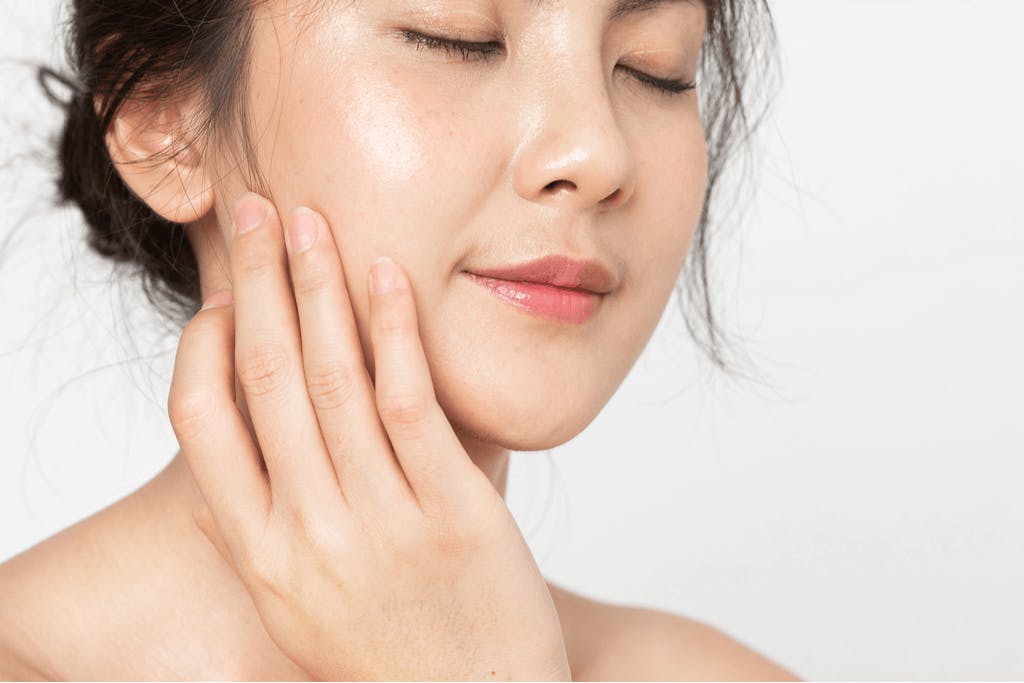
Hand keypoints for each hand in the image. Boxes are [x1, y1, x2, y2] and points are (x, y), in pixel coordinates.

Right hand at [167, 193, 571, 680]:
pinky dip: (393, 330)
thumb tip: (228, 488)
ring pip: (332, 378)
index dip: (206, 344)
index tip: (223, 293)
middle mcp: (307, 533)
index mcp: (261, 554)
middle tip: (254, 209)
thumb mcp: (301, 614)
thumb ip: (263, 545)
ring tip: (309, 220)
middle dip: (257, 282)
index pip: (202, 424)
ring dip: (318, 286)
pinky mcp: (451, 512)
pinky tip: (385, 273)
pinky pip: (410, 402)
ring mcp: (379, 522)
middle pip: (265, 379)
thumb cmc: (390, 658)